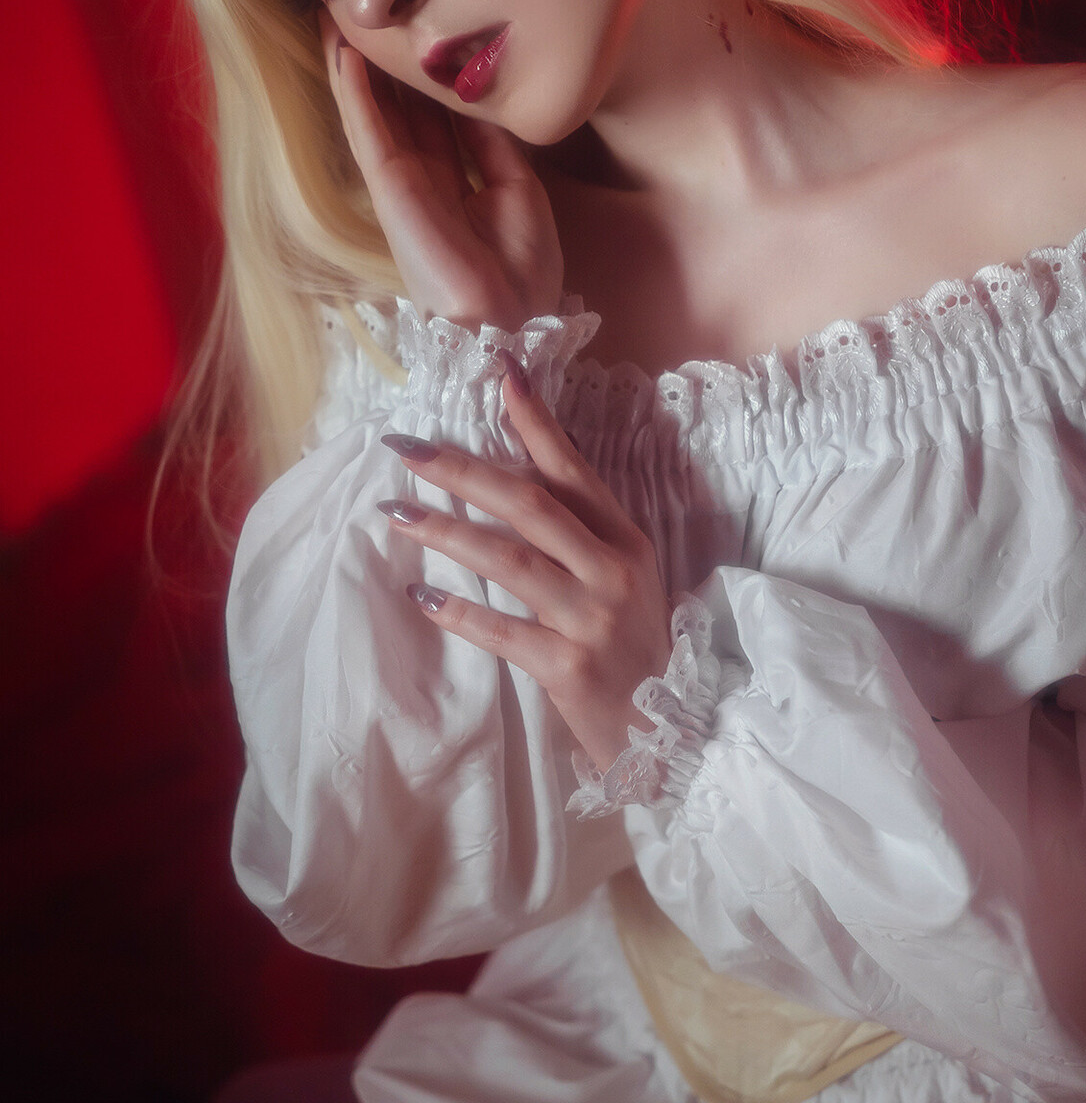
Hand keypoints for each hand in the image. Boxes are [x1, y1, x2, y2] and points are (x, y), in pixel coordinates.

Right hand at [318, 8, 563, 329]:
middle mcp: (423, 180)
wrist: (513, 319)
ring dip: (354, 65)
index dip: (421, 75)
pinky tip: (343, 53)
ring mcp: (402, 187)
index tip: (414, 31)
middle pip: (397, 108)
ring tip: (336, 14)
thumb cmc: (522, 269)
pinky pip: (369, 133)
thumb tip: (477, 96)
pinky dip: (354, 93)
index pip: (432, 116)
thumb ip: (493, 143)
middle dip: (382, 61)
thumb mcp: (518, 189)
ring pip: (374, 114)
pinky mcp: (390, 193)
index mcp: (456, 183)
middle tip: (364, 8)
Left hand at [380, 355, 672, 774]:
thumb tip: (509, 479)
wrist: (674, 732)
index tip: (498, 371)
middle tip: (405, 446)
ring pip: (508, 559)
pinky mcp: (569, 667)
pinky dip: (457, 611)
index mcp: (625, 539)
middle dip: (461, 468)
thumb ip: (579, 534)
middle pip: (527, 502)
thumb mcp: (625, 578)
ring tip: (395, 512)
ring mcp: (591, 618)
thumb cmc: (637, 649)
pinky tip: (419, 595)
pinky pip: (500, 631)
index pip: (571, 467)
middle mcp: (611, 570)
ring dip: (445, 531)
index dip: (533, 419)